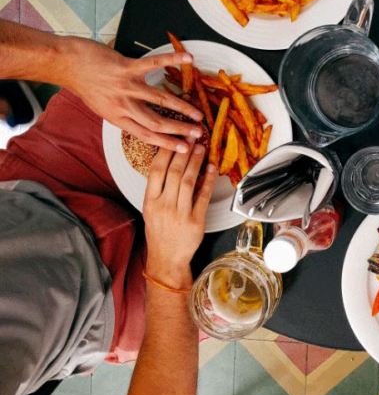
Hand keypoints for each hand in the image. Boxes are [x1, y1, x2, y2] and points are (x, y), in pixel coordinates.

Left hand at [59, 36, 203, 151]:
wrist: (66, 64)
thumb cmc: (84, 84)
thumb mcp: (101, 107)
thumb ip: (122, 113)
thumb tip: (141, 120)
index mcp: (117, 118)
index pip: (146, 135)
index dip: (167, 143)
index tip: (184, 149)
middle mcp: (123, 105)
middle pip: (157, 122)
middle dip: (180, 129)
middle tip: (198, 133)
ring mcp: (126, 86)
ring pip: (160, 99)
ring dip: (182, 107)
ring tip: (198, 113)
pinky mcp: (126, 67)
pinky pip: (153, 64)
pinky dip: (172, 60)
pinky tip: (188, 59)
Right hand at [143, 144, 215, 288]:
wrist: (167, 258)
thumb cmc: (159, 232)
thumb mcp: (151, 209)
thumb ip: (159, 188)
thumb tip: (173, 163)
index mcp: (150, 201)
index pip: (156, 170)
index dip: (166, 151)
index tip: (173, 138)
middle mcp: (164, 205)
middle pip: (174, 172)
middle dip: (184, 151)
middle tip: (191, 136)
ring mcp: (180, 213)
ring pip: (189, 181)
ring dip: (196, 162)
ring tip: (201, 148)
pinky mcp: (196, 221)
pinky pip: (203, 196)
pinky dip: (209, 181)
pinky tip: (212, 168)